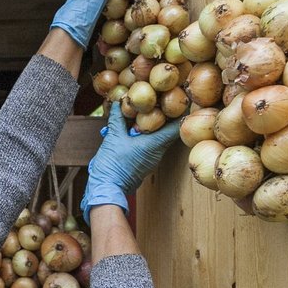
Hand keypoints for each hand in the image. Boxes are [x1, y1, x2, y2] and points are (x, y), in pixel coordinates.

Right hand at [81, 102, 180, 222]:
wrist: (107, 189)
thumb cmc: (112, 165)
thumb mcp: (113, 137)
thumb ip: (117, 119)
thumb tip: (118, 103)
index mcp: (155, 144)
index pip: (177, 125)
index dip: (180, 111)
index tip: (178, 98)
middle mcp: (158, 152)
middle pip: (168, 130)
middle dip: (163, 115)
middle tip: (158, 101)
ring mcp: (152, 159)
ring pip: (158, 137)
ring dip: (151, 125)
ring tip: (142, 112)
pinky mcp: (144, 163)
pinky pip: (149, 145)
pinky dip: (144, 135)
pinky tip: (132, 129)